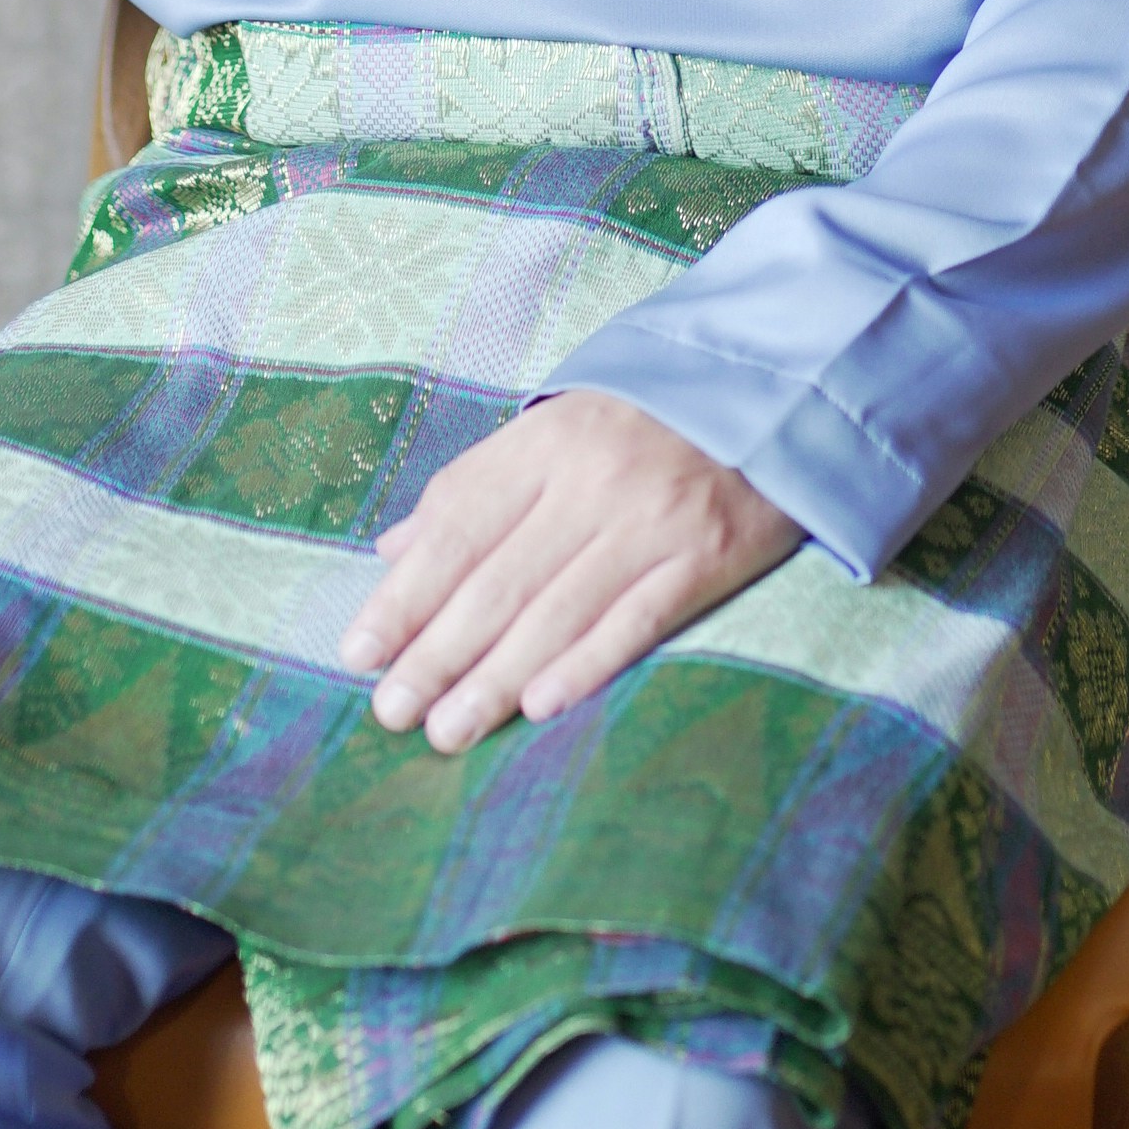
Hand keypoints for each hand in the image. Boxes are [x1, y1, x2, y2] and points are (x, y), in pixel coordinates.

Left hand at [336, 391, 802, 754]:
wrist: (769, 397)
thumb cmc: (642, 424)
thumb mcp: (553, 432)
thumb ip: (475, 490)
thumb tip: (393, 551)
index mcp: (544, 442)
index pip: (458, 525)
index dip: (406, 594)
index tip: (359, 652)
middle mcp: (590, 478)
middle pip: (498, 578)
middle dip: (437, 652)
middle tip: (392, 714)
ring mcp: (649, 519)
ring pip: (556, 610)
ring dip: (495, 679)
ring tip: (447, 731)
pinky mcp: (705, 556)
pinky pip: (636, 620)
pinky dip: (585, 664)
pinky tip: (539, 705)